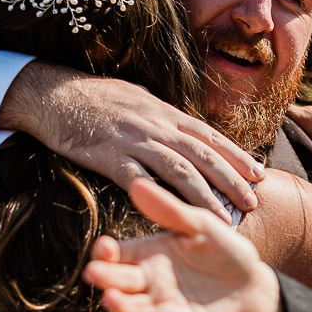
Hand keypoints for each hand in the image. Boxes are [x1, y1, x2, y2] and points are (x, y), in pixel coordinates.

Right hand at [2, 61, 262, 222]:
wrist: (52, 91)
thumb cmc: (93, 97)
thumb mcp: (137, 99)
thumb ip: (162, 117)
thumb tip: (184, 131)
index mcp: (164, 112)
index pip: (209, 136)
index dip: (236, 156)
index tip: (259, 175)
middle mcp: (155, 125)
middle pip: (202, 155)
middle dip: (231, 181)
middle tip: (253, 203)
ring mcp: (132, 140)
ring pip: (178, 170)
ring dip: (204, 196)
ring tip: (223, 219)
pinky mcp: (107, 155)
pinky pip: (137, 180)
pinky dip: (157, 199)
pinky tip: (172, 217)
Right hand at [83, 179, 286, 311]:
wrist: (254, 285)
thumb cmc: (225, 251)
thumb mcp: (200, 225)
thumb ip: (169, 210)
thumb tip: (136, 183)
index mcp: (149, 254)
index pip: (117, 254)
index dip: (106, 253)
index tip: (103, 248)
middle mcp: (149, 282)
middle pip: (118, 281)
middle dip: (105, 279)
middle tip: (93, 274)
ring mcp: (162, 306)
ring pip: (133, 309)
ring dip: (121, 307)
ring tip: (112, 300)